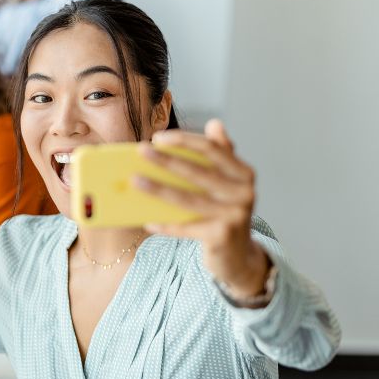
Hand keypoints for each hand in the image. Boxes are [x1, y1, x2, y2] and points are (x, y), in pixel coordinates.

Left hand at [135, 120, 269, 296]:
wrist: (238, 256)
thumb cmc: (224, 211)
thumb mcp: (226, 183)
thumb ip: (220, 155)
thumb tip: (215, 122)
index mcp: (243, 173)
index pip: (212, 149)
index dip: (185, 141)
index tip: (158, 137)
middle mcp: (244, 193)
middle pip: (198, 173)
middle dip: (167, 160)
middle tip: (141, 151)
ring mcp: (235, 216)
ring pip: (188, 200)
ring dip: (158, 190)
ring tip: (134, 180)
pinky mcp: (222, 237)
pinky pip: (186, 227)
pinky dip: (165, 224)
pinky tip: (147, 220)